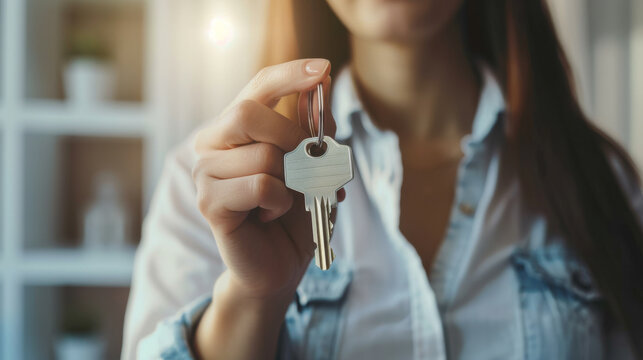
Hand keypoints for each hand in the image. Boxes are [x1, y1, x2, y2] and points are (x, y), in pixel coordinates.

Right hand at [192, 59, 339, 303]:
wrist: (280, 264)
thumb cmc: (294, 213)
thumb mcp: (313, 166)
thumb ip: (313, 127)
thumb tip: (321, 83)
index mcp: (237, 128)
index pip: (258, 86)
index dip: (290, 75)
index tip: (323, 68)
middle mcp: (213, 143)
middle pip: (247, 112)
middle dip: (291, 136)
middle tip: (309, 164)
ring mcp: (206, 172)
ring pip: (262, 155)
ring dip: (292, 180)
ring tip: (288, 199)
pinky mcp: (209, 201)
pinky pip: (260, 185)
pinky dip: (280, 201)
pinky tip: (272, 213)